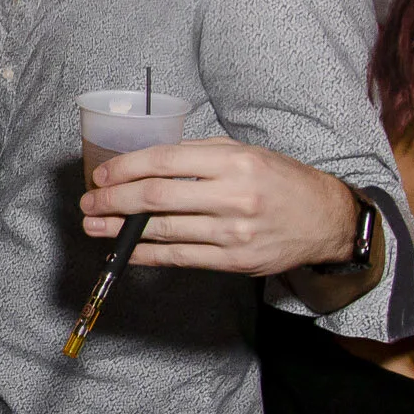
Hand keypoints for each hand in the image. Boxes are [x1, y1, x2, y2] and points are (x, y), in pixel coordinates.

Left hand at [80, 137, 357, 274]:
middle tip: (88, 202)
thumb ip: (198, 155)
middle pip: (157, 198)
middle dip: (114, 200)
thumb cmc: (280, 180)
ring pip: (163, 231)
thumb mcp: (245, 153)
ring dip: (120, 231)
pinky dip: (146, 255)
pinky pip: (179, 258)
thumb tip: (146, 162)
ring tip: (94, 226)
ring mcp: (233, 232)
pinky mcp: (233, 261)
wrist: (324, 219)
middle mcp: (233, 196)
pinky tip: (124, 251)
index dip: (126, 169)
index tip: (102, 175)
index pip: (165, 162)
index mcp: (233, 161)